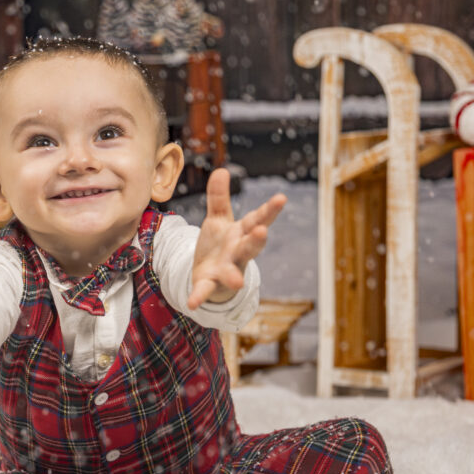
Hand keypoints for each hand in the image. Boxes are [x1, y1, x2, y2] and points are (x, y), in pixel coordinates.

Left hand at [188, 168, 286, 308]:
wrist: (210, 275)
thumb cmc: (220, 245)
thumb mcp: (218, 219)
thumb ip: (218, 197)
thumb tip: (220, 170)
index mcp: (241, 233)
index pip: (257, 219)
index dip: (269, 209)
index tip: (281, 198)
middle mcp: (238, 252)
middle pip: (250, 246)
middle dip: (256, 239)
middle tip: (262, 231)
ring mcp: (226, 270)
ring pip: (233, 271)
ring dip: (234, 275)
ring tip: (238, 282)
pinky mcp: (209, 284)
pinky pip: (205, 291)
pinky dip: (199, 296)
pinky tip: (192, 304)